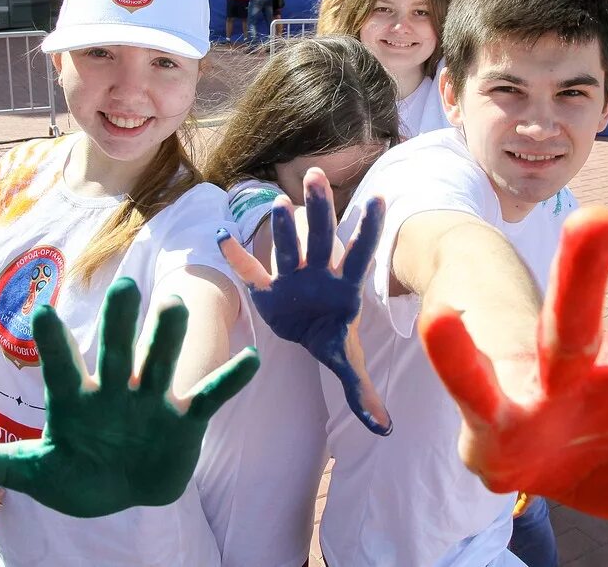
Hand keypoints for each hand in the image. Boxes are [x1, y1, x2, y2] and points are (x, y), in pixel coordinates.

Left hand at [0, 278, 259, 517]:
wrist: (126, 489)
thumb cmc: (77, 473)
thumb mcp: (27, 472)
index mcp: (75, 400)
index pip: (60, 367)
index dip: (52, 342)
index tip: (38, 308)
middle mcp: (114, 391)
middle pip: (115, 352)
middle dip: (118, 325)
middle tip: (123, 286)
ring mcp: (151, 402)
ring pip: (160, 364)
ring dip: (167, 339)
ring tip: (174, 306)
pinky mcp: (185, 421)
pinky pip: (209, 396)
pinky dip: (229, 380)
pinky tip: (252, 360)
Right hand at [219, 168, 391, 434]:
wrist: (305, 328)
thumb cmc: (333, 336)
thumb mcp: (347, 361)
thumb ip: (361, 389)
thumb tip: (384, 429)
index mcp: (344, 286)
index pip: (361, 253)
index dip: (369, 229)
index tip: (379, 199)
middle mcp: (319, 270)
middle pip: (322, 237)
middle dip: (319, 210)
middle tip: (316, 177)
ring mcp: (291, 274)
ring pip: (288, 244)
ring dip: (283, 223)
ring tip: (278, 201)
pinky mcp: (265, 285)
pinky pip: (249, 270)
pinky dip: (236, 256)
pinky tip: (223, 236)